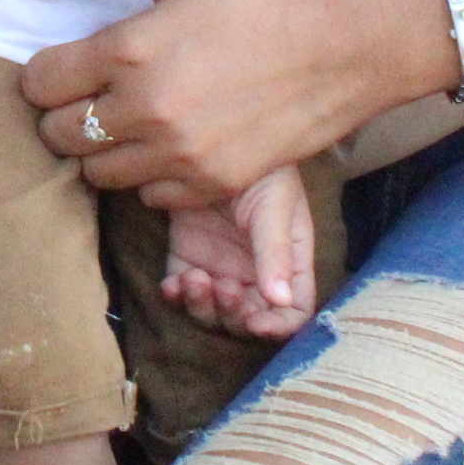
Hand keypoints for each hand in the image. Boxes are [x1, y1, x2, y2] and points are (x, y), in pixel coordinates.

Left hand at [17, 0, 427, 208]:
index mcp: (129, 51)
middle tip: (90, 93)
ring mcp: (182, 155)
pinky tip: (166, 142)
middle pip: (59, 136)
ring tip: (127, 118)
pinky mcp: (215, 184)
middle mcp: (147, 111)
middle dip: (64, 113)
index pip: (40, 84)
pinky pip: (149, 197)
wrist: (345, 42)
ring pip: (97, 174)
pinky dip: (147, 175)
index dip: (43, 73)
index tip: (64, 65)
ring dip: (101, 148)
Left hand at [162, 165, 316, 341]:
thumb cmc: (262, 169)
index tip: (256, 322)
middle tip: (221, 287)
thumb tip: (281, 301)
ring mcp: (219, 266)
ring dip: (202, 307)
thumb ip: (275, 252)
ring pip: (211, 311)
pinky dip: (174, 295)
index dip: (277, 327)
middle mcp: (254, 273)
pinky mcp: (186, 255)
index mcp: (287, 264)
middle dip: (233, 315)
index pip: (292, 312)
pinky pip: (179, 289)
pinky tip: (171, 284)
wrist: (215, 136)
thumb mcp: (274, 206)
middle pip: (247, 319)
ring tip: (195, 279)